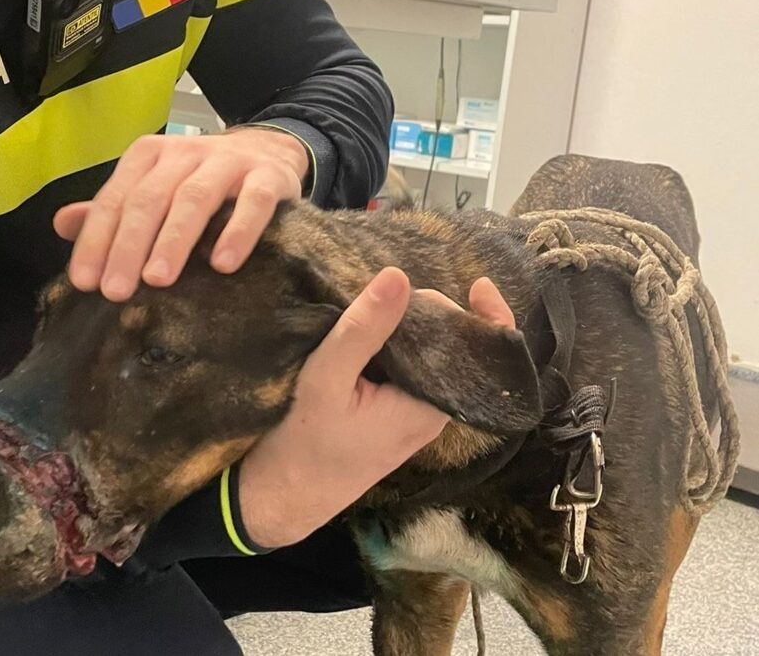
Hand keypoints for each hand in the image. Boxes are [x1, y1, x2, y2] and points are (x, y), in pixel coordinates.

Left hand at [54, 129, 308, 301]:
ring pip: (195, 199)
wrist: (270, 153)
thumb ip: (112, 210)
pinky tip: (222, 264)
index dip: (97, 241)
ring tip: (158, 280)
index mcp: (149, 156)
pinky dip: (237, 232)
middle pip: (150, 199)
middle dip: (129, 246)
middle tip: (116, 291)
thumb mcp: (154, 190)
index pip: (115, 199)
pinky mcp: (268, 177)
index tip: (85, 282)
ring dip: (173, 240)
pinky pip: (253, 203)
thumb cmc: (201, 182)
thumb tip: (61, 225)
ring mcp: (228, 162)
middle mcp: (185, 153)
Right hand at [238, 271, 514, 548]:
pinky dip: (398, 344)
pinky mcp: (396, 415)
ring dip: (411, 327)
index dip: (487, 316)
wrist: (285, 496)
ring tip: (372, 307)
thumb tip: (398, 276)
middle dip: (430, 312)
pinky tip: (370, 332)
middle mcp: (434, 411)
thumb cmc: (305, 443)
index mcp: (431, 406)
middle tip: (381, 297)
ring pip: (431, 357)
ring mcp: (416, 415)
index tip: (478, 282)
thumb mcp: (327, 379)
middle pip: (454, 347)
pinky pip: (411, 369)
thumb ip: (363, 329)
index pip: (480, 353)